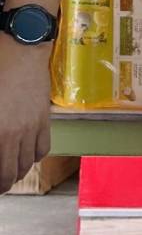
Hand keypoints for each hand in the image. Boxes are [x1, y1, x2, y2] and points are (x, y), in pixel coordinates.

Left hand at [0, 38, 50, 191]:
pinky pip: (44, 147)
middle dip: (5, 183)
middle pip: (12, 172)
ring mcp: (32, 127)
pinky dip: (35, 157)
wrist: (22, 50)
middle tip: (0, 184)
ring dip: (19, 171)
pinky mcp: (44, 118)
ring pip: (28, 163)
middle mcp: (16, 134)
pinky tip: (28, 155)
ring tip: (12, 172)